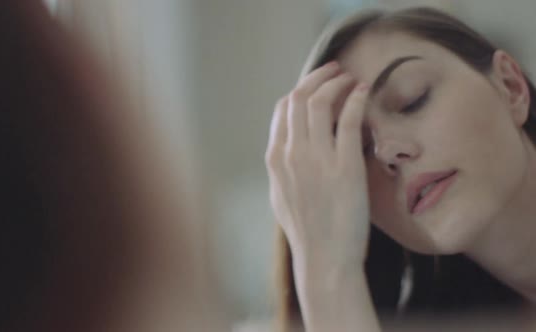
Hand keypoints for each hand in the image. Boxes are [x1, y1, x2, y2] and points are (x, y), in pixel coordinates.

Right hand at [265, 62, 371, 274]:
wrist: (324, 258)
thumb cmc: (307, 230)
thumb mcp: (282, 195)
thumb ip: (283, 166)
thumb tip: (291, 144)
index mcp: (275, 159)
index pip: (282, 109)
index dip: (300, 89)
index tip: (316, 84)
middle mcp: (291, 154)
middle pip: (299, 98)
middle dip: (318, 77)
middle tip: (336, 70)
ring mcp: (317, 159)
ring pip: (320, 102)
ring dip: (337, 83)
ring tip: (351, 78)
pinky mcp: (345, 166)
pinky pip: (348, 120)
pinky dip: (355, 99)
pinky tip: (363, 92)